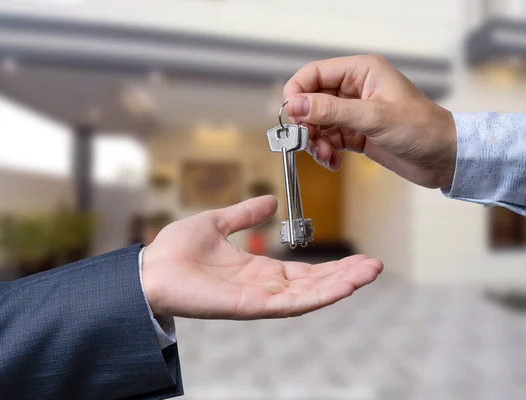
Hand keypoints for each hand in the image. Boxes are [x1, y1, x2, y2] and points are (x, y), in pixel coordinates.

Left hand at [142, 195, 382, 318]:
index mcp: (259, 271)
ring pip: (310, 295)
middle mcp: (264, 288)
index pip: (305, 272)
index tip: (358, 257)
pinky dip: (321, 296)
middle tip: (375, 266)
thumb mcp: (218, 223)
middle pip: (315, 285)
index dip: (332, 266)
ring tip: (370, 272)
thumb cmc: (176, 251)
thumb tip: (271, 202)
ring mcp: (260, 300)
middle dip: (346, 276)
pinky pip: (292, 304)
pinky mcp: (251, 307)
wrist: (149, 268)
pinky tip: (344, 286)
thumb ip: (245, 214)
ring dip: (342, 284)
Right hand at [283, 54, 456, 188]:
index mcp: (362, 72)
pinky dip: (326, 152)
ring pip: (319, 123)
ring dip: (316, 142)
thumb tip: (296, 105)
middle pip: (313, 101)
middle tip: (308, 141)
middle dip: (307, 123)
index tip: (291, 115)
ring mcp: (356, 113)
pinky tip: (334, 162)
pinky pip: (330, 140)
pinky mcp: (357, 134)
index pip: (315, 74)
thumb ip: (332, 110)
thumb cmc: (422, 129)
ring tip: (326, 156)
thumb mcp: (373, 117)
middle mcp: (356, 89)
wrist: (445, 158)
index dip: (298, 92)